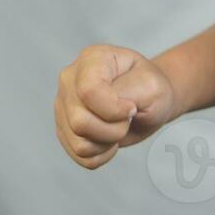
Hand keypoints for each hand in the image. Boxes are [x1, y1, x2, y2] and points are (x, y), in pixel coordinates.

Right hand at [54, 44, 178, 168]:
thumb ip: (128, 92)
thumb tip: (106, 109)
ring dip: (108, 142)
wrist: (148, 101)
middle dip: (114, 129)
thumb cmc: (149, 88)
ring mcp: (63, 106)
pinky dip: (102, 154)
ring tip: (119, 127)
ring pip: (79, 142)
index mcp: (92, 59)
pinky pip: (79, 155)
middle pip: (80, 121)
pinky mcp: (63, 130)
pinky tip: (110, 139)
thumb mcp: (151, 84)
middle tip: (128, 117)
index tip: (132, 107)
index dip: (113, 109)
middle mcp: (70, 80)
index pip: (88, 91)